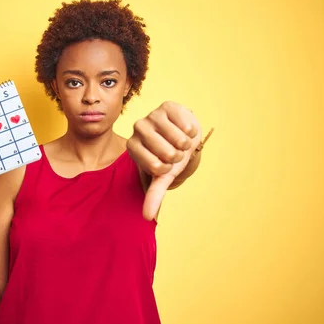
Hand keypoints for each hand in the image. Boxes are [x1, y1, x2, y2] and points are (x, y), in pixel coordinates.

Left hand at [127, 101, 201, 220]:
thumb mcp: (162, 175)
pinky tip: (183, 128)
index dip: (167, 168)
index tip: (164, 163)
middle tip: (173, 150)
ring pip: (179, 139)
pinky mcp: (167, 105)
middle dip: (178, 156)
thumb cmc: (169, 156)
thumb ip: (154, 194)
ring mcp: (152, 115)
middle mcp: (138, 129)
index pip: (156, 167)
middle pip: (168, 153)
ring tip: (179, 140)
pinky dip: (191, 131)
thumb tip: (147, 217)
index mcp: (132, 147)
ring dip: (185, 144)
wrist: (181, 134)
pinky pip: (186, 125)